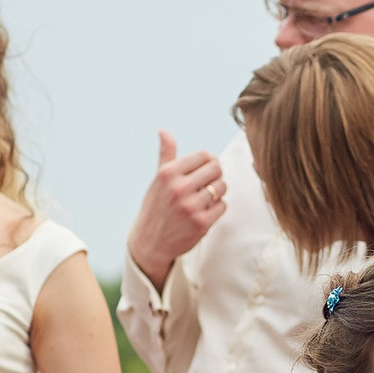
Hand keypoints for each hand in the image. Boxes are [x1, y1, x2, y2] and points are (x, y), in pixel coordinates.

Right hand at [125, 131, 226, 285]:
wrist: (151, 241)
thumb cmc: (157, 205)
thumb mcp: (158, 179)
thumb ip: (166, 154)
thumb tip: (164, 131)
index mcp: (168, 173)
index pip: (204, 155)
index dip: (209, 161)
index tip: (205, 169)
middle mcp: (178, 188)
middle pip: (216, 169)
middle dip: (216, 174)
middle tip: (209, 182)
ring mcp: (190, 207)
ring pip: (222, 187)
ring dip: (218, 191)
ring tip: (207, 196)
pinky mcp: (201, 223)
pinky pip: (222, 206)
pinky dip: (218, 207)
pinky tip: (206, 210)